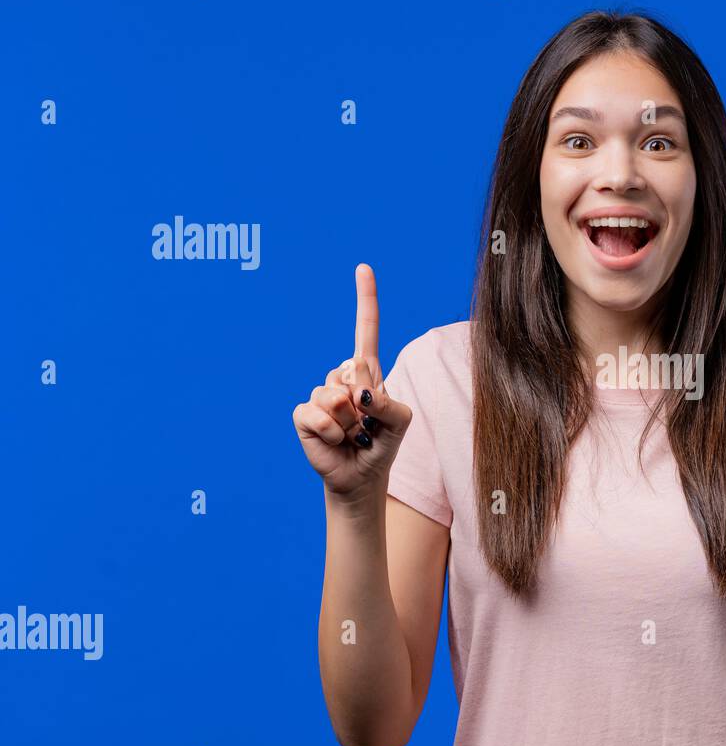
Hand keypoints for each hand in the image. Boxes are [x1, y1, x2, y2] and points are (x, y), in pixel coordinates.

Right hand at [292, 263, 411, 499]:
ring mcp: (321, 395)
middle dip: (367, 403)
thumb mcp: (401, 422)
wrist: (360, 477)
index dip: (365, 299)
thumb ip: (388, 404)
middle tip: (367, 426)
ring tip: (352, 435)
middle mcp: (342, 378)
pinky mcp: (304, 414)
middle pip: (355, 370)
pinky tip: (336, 442)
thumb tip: (358, 393)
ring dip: (349, 422)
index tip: (363, 268)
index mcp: (368, 373)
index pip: (366, 330)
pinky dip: (331, 433)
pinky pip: (317, 414)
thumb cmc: (382, 445)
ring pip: (336, 395)